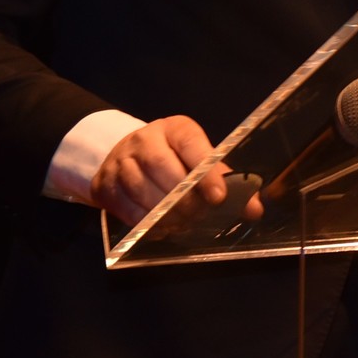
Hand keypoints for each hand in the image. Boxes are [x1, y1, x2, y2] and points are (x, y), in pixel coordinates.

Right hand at [91, 115, 261, 228]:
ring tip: (183, 224)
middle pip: (161, 166)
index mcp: (174, 129)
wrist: (126, 155)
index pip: (191, 143)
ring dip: (164, 213)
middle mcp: (143, 140)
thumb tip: (255, 209)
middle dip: (183, 197)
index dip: (206, 171)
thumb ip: (224, 181)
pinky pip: (123, 208)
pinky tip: (162, 228)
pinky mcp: (103, 185)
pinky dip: (145, 223)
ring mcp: (119, 161)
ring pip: (140, 188)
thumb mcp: (199, 159)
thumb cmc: (173, 159)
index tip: (219, 197)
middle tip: (199, 216)